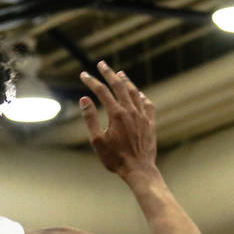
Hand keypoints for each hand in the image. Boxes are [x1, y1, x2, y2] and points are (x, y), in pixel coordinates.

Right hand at [79, 61, 156, 178]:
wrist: (138, 169)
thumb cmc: (114, 158)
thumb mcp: (97, 140)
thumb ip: (90, 118)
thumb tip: (84, 100)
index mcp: (116, 114)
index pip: (102, 92)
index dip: (92, 82)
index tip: (83, 74)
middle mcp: (131, 111)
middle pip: (119, 86)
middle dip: (109, 74)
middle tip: (102, 64)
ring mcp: (143, 115)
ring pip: (134, 92)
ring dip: (126, 81)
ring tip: (120, 73)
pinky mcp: (150, 122)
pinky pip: (147, 104)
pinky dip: (141, 96)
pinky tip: (139, 94)